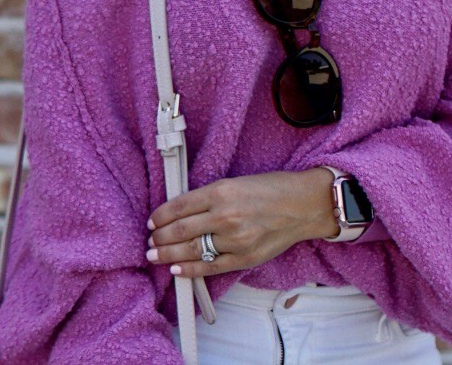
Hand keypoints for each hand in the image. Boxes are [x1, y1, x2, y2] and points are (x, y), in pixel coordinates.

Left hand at [145, 167, 338, 277]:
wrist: (302, 205)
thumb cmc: (270, 189)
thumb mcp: (234, 182)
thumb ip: (208, 197)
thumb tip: (180, 211)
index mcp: (221, 191)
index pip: (179, 206)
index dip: (161, 215)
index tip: (151, 221)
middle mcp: (225, 215)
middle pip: (181, 230)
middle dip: (160, 237)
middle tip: (149, 241)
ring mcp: (235, 239)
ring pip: (192, 250)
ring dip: (168, 254)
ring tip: (154, 255)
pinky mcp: (244, 258)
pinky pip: (210, 267)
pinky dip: (190, 270)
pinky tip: (176, 269)